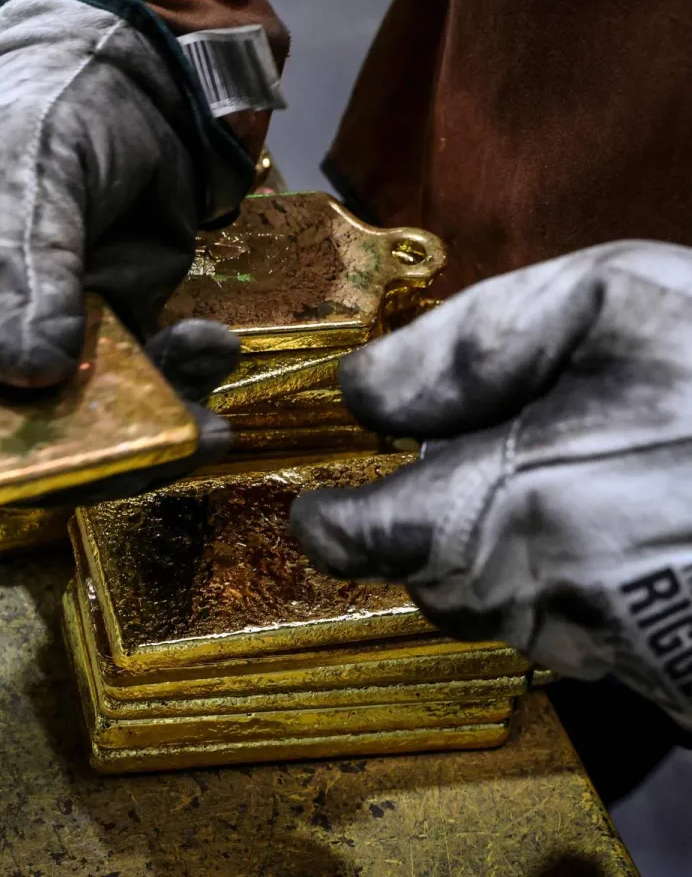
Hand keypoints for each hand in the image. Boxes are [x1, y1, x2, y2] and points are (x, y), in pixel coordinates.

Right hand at [0, 0, 254, 492]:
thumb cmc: (46, 106)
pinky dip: (179, 387)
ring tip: (197, 423)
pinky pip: (135, 393)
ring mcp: (32, 343)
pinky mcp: (103, 345)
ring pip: (70, 421)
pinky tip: (212, 352)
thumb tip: (24, 373)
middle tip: (125, 459)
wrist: (138, 84)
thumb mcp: (21, 169)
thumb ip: (18, 264)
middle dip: (60, 451)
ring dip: (137, 429)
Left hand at [290, 241, 691, 726]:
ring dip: (508, 559)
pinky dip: (581, 589)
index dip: (331, 522)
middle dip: (431, 529)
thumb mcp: (610, 303)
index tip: (323, 506)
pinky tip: (636, 528)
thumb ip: (468, 344)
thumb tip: (363, 394)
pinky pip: (585, 639)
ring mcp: (615, 647)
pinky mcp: (673, 675)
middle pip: (434, 581)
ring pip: (509, 613)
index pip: (360, 542)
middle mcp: (547, 597)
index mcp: (507, 508)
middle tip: (483, 466)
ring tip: (575, 487)